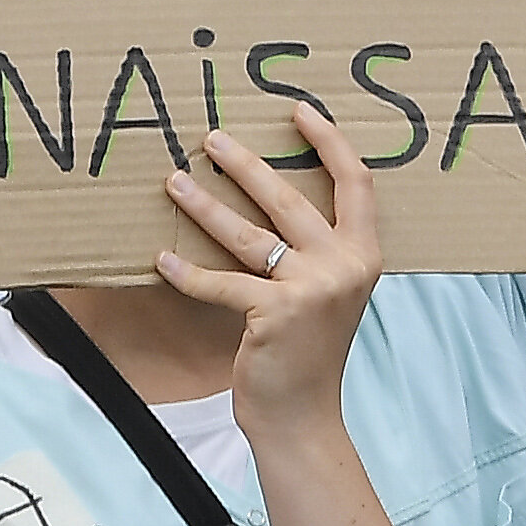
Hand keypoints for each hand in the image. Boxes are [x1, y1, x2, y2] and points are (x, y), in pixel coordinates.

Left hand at [154, 102, 383, 429]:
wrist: (303, 415)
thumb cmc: (309, 351)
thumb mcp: (331, 293)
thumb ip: (318, 250)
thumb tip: (271, 195)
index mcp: (364, 254)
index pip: (356, 182)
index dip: (328, 141)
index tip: (299, 111)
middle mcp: (343, 266)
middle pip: (289, 197)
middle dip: (245, 163)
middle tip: (210, 139)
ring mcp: (310, 290)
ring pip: (247, 234)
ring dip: (205, 205)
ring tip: (175, 181)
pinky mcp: (273, 314)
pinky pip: (220, 283)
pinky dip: (187, 272)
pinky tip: (162, 257)